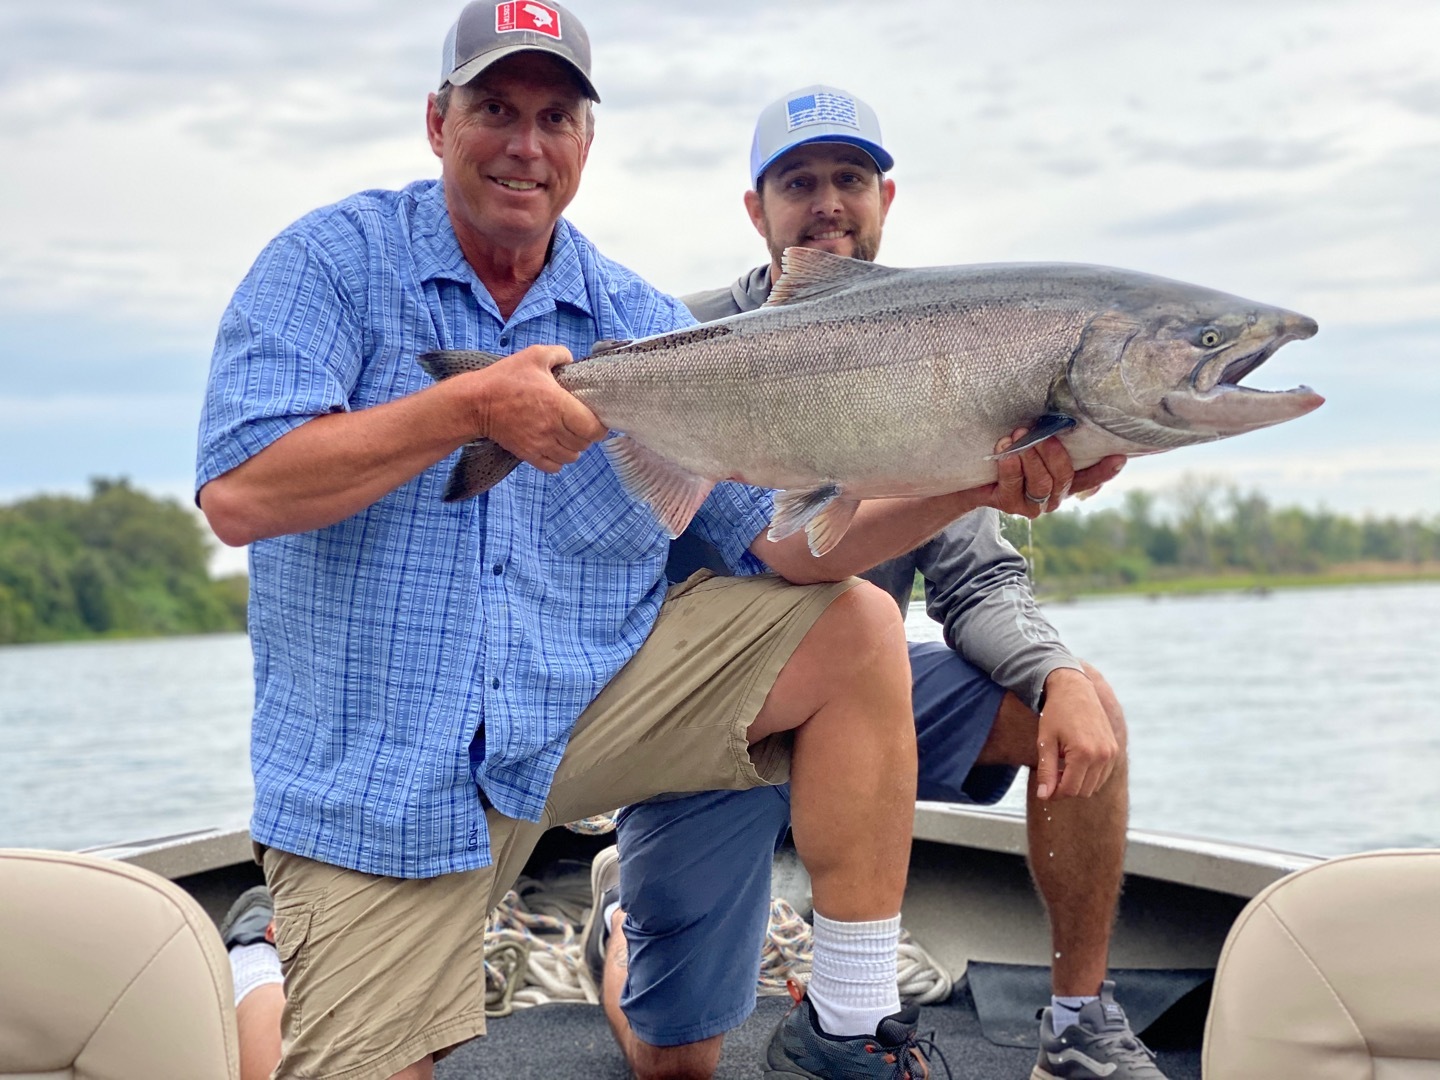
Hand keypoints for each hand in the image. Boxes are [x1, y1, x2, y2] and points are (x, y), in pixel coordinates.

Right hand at [467, 345, 607, 471]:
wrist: (476, 402)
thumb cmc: (506, 378)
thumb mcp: (535, 355)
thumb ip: (560, 354)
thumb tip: (572, 360)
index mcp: (558, 404)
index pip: (593, 428)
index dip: (599, 426)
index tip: (595, 418)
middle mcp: (552, 428)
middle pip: (584, 444)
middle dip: (587, 435)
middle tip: (580, 424)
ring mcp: (540, 444)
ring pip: (571, 457)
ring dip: (573, 448)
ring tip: (568, 436)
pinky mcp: (528, 454)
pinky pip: (553, 467)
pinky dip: (558, 460)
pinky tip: (554, 446)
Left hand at [987, 428, 1125, 518]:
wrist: (975, 477)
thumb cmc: (1011, 456)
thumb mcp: (1034, 448)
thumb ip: (1052, 441)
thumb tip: (1063, 420)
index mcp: (1065, 484)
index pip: (1089, 479)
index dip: (1104, 471)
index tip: (1119, 457)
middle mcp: (1053, 498)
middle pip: (1062, 478)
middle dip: (1052, 453)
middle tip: (1041, 432)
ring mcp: (1032, 506)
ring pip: (1040, 483)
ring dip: (1030, 456)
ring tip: (1019, 435)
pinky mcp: (1009, 505)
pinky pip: (1013, 485)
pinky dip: (1009, 465)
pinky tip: (1004, 450)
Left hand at [1033, 668, 1118, 800]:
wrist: (1074, 689)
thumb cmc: (1056, 714)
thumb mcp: (1045, 741)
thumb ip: (1046, 771)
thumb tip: (1044, 796)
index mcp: (1084, 753)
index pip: (1070, 790)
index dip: (1054, 794)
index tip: (1044, 789)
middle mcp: (1102, 755)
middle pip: (1083, 791)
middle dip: (1065, 789)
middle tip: (1051, 777)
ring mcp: (1111, 753)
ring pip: (1094, 786)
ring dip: (1078, 783)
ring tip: (1062, 767)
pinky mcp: (1115, 750)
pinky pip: (1102, 775)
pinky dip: (1089, 776)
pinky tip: (1075, 762)